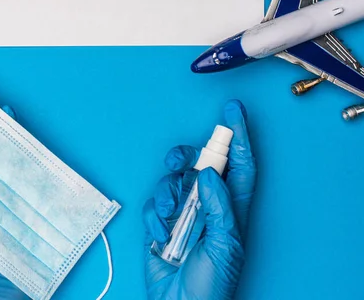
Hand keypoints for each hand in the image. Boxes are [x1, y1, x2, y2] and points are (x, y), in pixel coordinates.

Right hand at [143, 100, 255, 299]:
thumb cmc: (212, 284)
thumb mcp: (225, 245)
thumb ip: (219, 206)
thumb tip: (209, 173)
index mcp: (231, 208)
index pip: (239, 164)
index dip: (238, 136)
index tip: (233, 110)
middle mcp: (207, 205)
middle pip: (199, 163)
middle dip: (186, 156)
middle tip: (179, 161)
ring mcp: (183, 214)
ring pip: (172, 181)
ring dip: (166, 193)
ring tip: (169, 213)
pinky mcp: (160, 223)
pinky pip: (153, 205)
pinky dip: (153, 217)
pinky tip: (160, 236)